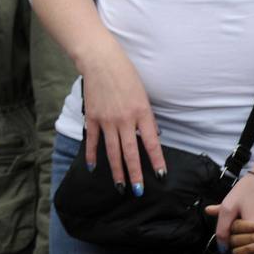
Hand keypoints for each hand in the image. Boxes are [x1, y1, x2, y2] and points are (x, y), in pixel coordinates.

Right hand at [77, 38, 165, 193]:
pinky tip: (94, 167)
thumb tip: (150, 135)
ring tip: (119, 186)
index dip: (156, 161)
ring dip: (117, 171)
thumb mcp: (143, 95)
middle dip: (135, 174)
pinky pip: (93, 141)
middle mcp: (125, 120)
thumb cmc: (126, 75)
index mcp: (142, 113)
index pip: (151, 143)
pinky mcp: (92, 118)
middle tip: (138, 191)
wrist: (101, 62)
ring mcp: (107, 120)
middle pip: (131, 153)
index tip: (160, 176)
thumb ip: (145, 117)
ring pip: (113, 151)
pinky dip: (92, 155)